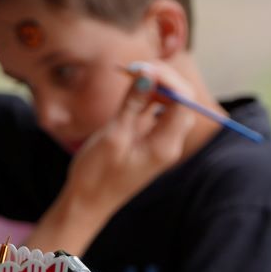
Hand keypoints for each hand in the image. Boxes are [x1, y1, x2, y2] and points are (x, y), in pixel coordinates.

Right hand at [59, 63, 198, 221]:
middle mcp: (169, 143)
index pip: (183, 100)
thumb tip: (148, 73)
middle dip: (162, 78)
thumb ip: (133, 103)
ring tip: (130, 75)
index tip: (142, 67)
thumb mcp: (113, 135)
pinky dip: (147, 97)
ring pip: (170, 103)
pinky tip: (132, 89)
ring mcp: (160, 141)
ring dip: (154, 86)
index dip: (167, 78)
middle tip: (134, 68)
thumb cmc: (97, 175)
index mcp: (166, 145)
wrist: (87, 204)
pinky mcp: (148, 140)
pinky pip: (156, 112)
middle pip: (181, 99)